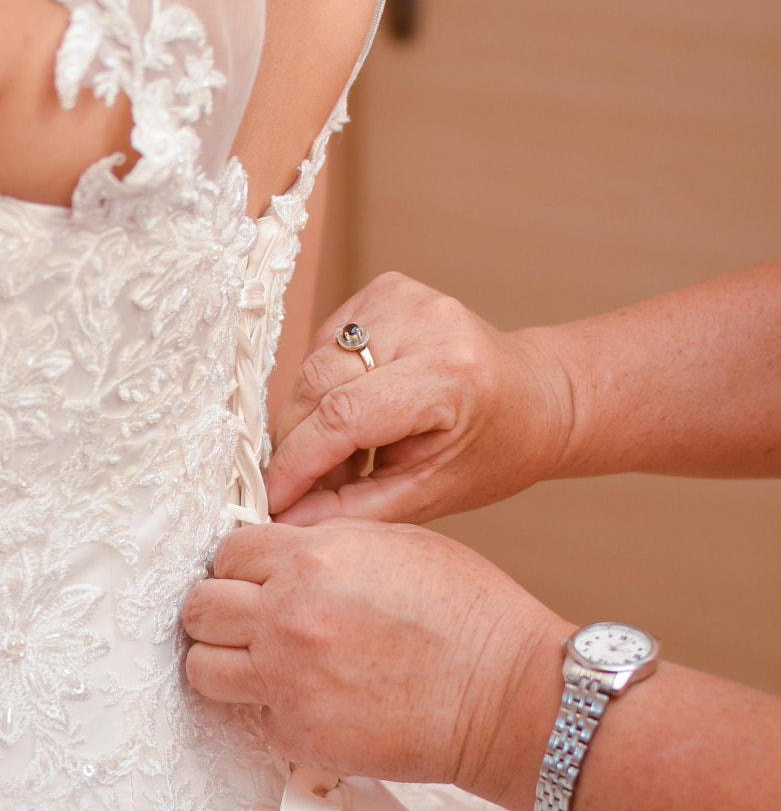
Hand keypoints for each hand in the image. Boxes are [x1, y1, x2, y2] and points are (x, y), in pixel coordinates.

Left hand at [182, 521, 568, 809]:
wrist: (504, 696)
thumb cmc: (469, 617)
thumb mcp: (396, 542)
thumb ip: (324, 545)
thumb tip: (281, 554)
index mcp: (310, 560)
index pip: (228, 552)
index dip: (239, 565)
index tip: (251, 577)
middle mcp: (286, 618)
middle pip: (200, 609)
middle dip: (216, 610)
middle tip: (242, 619)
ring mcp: (287, 680)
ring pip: (203, 668)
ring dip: (224, 661)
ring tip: (258, 662)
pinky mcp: (297, 734)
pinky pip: (252, 717)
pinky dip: (273, 710)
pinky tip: (311, 699)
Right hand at [265, 272, 574, 524]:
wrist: (537, 396)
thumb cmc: (495, 450)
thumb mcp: (431, 494)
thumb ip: (355, 509)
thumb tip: (286, 522)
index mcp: (446, 375)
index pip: (342, 415)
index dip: (296, 463)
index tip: (272, 500)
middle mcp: (423, 321)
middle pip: (317, 384)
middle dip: (298, 443)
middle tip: (308, 488)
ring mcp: (402, 296)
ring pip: (312, 364)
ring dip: (308, 418)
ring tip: (342, 458)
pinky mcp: (385, 288)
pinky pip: (324, 345)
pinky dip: (323, 388)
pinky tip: (354, 415)